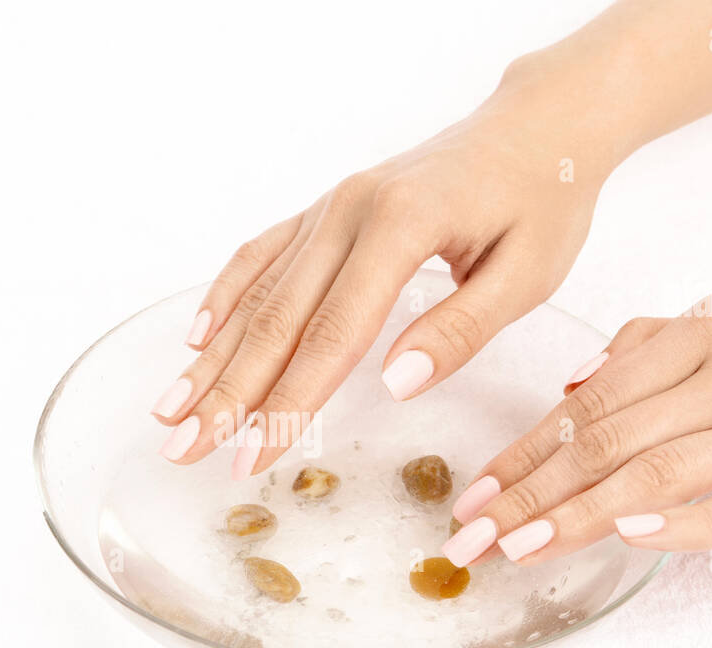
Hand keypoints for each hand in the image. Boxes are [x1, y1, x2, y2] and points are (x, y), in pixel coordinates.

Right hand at [150, 65, 619, 477]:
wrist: (536, 126)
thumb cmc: (541, 199)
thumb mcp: (527, 273)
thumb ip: (459, 329)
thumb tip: (394, 384)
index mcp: (400, 228)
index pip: (332, 337)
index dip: (287, 405)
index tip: (250, 457)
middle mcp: (349, 212)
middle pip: (275, 320)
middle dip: (227, 394)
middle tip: (183, 449)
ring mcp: (330, 207)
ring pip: (258, 292)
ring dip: (212, 357)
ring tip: (170, 410)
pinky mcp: (327, 209)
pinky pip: (262, 254)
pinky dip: (225, 295)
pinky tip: (197, 337)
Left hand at [442, 294, 711, 565]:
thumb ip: (649, 348)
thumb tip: (568, 388)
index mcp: (701, 332)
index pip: (588, 401)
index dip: (522, 453)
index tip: (472, 496)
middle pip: (606, 440)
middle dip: (528, 494)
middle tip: (472, 537)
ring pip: (656, 473)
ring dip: (577, 516)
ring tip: (519, 551)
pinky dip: (681, 523)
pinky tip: (627, 540)